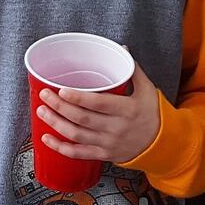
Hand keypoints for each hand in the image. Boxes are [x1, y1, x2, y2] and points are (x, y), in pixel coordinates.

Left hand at [38, 63, 160, 162]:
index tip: (62, 90)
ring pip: (77, 136)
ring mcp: (109, 143)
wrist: (162, 144)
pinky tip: (47, 138)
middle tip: (45, 96)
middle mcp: (116, 128)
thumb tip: (121, 49)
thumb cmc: (153, 113)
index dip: (78, 98)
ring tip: (42, 112)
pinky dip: (61, 147)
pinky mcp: (104, 155)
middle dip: (60, 107)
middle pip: (82, 119)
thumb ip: (132, 70)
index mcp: (127, 109)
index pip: (98, 103)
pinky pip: (79, 154)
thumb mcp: (147, 89)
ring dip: (56, 124)